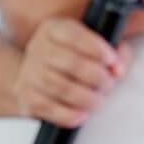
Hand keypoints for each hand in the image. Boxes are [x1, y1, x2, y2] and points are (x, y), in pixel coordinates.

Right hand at [13, 17, 132, 126]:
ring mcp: (28, 71)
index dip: (96, 48)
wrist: (37, 75)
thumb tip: (117, 68)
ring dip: (86, 98)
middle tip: (107, 84)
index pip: (73, 34)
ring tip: (97, 100)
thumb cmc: (71, 60)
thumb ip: (112, 53)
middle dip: (97, 77)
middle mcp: (37, 47)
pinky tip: (81, 113)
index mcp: (53, 29)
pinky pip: (48, 107)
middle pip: (70, 63)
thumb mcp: (91, 47)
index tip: (111, 60)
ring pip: (60, 87)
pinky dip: (69, 114)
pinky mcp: (26, 94)